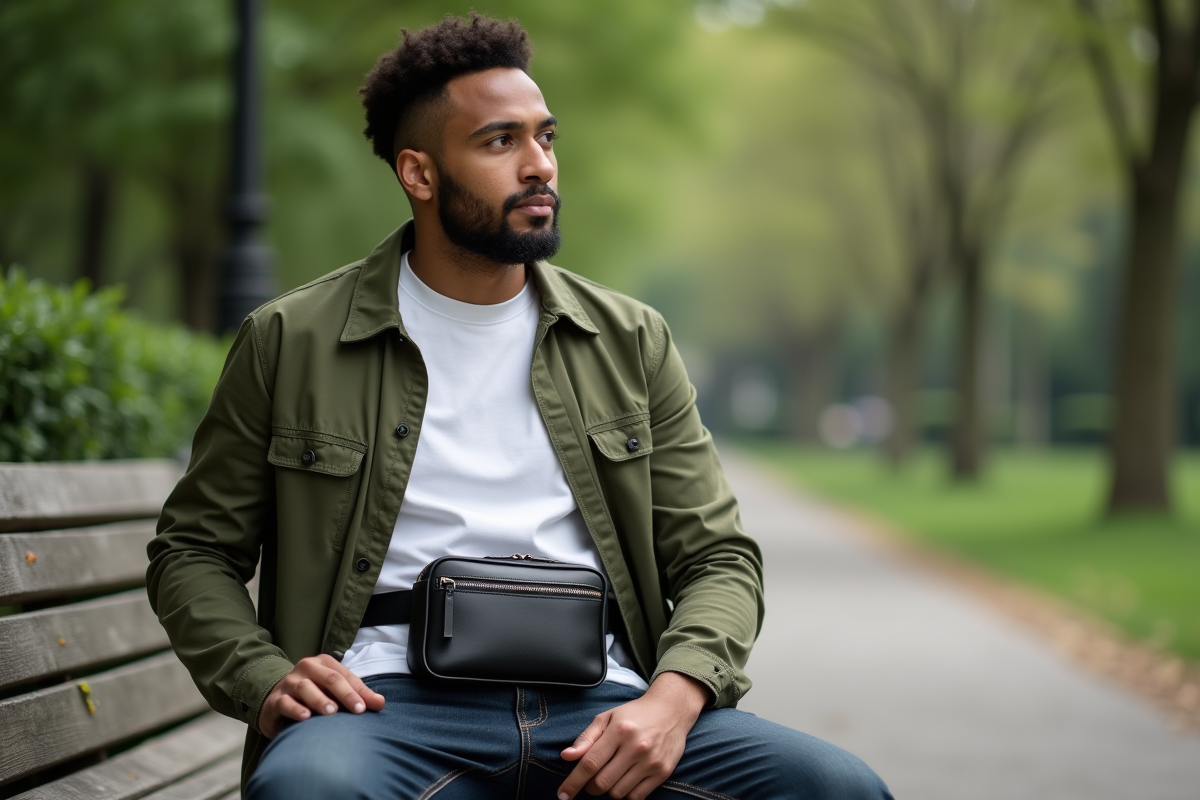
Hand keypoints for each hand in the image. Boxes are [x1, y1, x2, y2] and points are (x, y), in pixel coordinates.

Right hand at [256, 654, 385, 738]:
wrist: (275, 701)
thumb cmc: (313, 695)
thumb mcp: (335, 692)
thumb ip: (357, 695)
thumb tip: (381, 703)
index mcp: (323, 663)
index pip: (344, 675)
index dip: (358, 691)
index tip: (369, 707)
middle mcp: (306, 669)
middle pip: (329, 678)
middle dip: (345, 694)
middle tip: (357, 710)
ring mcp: (289, 683)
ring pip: (305, 687)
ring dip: (319, 700)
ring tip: (331, 712)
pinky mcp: (275, 700)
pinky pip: (285, 702)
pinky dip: (296, 709)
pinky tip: (306, 718)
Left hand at [558, 672, 709, 799]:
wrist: (671, 711)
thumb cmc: (634, 714)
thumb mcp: (607, 717)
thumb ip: (586, 738)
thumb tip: (566, 756)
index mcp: (619, 731)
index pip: (590, 763)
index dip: (573, 782)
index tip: (562, 795)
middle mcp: (636, 747)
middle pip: (602, 783)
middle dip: (590, 787)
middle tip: (591, 780)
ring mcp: (651, 762)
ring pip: (618, 793)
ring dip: (608, 790)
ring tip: (610, 776)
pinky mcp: (662, 772)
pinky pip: (636, 797)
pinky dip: (625, 795)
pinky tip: (624, 782)